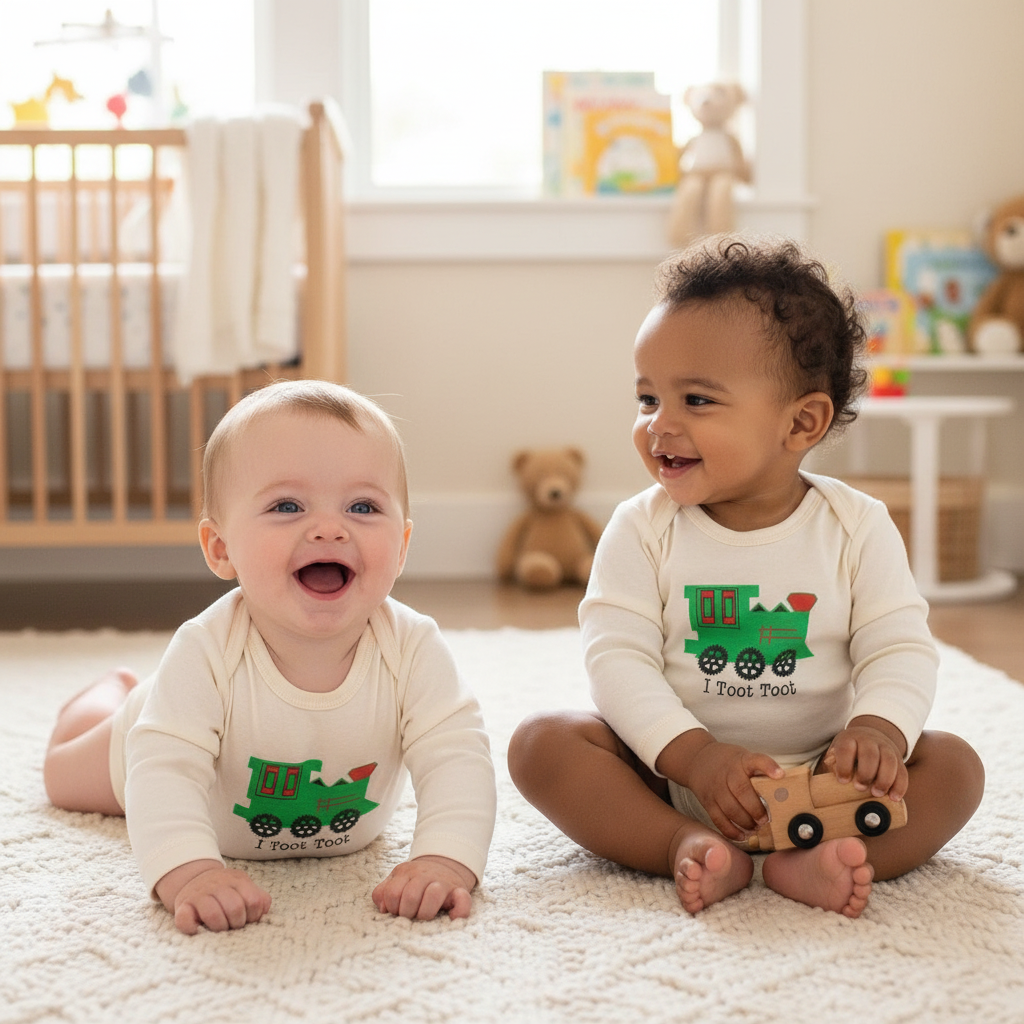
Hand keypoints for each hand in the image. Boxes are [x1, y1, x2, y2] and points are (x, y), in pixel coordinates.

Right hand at [155, 859, 271, 934]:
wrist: (194, 879)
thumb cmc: (224, 890)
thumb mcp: (244, 887)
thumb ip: (258, 897)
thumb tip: (263, 912)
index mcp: (237, 881)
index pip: (254, 901)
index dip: (253, 916)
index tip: (248, 920)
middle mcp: (218, 885)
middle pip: (235, 908)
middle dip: (237, 923)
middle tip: (233, 926)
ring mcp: (199, 895)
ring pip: (213, 914)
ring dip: (219, 927)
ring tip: (219, 929)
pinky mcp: (182, 906)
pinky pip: (185, 920)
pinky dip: (192, 929)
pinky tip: (198, 930)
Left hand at [372, 855, 476, 920]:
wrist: (444, 865)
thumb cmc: (415, 880)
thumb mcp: (396, 880)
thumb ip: (383, 892)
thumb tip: (383, 909)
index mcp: (406, 872)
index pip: (393, 893)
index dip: (392, 907)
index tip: (397, 910)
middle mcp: (425, 875)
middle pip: (411, 896)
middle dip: (407, 913)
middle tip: (410, 915)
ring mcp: (444, 883)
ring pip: (433, 895)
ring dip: (425, 912)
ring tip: (423, 916)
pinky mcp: (460, 891)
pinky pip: (463, 902)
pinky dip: (458, 913)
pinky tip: (451, 918)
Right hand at [683, 741, 783, 840]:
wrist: (696, 759)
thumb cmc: (728, 762)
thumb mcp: (743, 758)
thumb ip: (758, 771)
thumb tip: (783, 790)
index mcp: (741, 760)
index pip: (756, 761)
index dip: (768, 767)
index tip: (780, 775)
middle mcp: (727, 773)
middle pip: (741, 791)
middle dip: (756, 808)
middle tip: (766, 819)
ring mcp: (715, 788)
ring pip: (730, 809)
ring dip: (746, 822)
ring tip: (756, 828)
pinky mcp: (707, 802)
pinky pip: (718, 819)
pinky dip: (731, 831)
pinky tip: (742, 835)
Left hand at [822, 717, 907, 801]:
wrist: (870, 735)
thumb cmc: (849, 751)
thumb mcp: (838, 751)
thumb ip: (833, 765)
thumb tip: (828, 786)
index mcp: (850, 739)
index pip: (846, 748)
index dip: (844, 764)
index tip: (842, 780)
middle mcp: (869, 741)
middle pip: (870, 754)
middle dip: (866, 773)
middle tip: (860, 788)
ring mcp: (886, 748)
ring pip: (889, 761)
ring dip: (884, 779)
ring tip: (876, 794)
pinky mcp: (899, 759)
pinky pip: (902, 771)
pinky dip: (899, 785)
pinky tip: (894, 797)